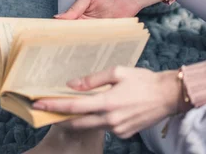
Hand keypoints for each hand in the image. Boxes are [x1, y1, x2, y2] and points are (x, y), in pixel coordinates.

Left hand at [33, 66, 187, 138]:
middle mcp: (110, 120)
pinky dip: (97, 120)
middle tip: (45, 109)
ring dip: (78, 118)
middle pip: (77, 122)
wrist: (167, 96)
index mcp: (107, 103)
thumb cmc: (142, 80)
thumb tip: (71, 84)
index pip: (73, 107)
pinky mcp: (124, 134)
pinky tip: (98, 109)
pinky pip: (104, 128)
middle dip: (60, 116)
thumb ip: (93, 79)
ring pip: (90, 126)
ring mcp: (118, 130)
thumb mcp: (117, 72)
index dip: (54, 106)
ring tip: (66, 107)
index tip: (38, 104)